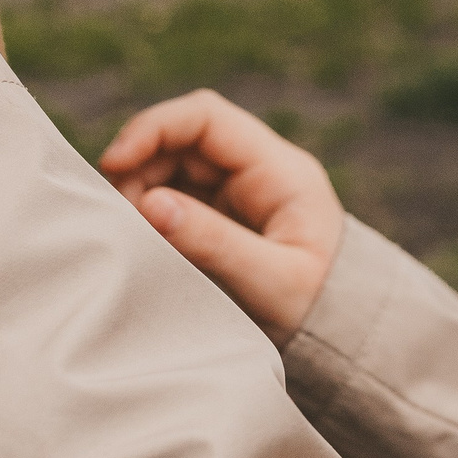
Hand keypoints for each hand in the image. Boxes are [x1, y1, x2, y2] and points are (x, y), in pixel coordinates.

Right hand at [99, 92, 345, 337]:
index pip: (206, 118)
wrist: (344, 339)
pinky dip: (152, 216)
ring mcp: (239, 193)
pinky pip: (175, 199)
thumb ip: (213, 242)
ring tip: (132, 237)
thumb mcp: (271, 281)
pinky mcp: (223, 217)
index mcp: (280, 170)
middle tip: (120, 218)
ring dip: (141, 194)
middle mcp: (258, 170)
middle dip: (140, 169)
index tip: (114, 163)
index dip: (153, 128)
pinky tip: (144, 244)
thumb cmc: (318, 309)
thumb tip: (149, 205)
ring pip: (171, 169)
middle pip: (181, 140)